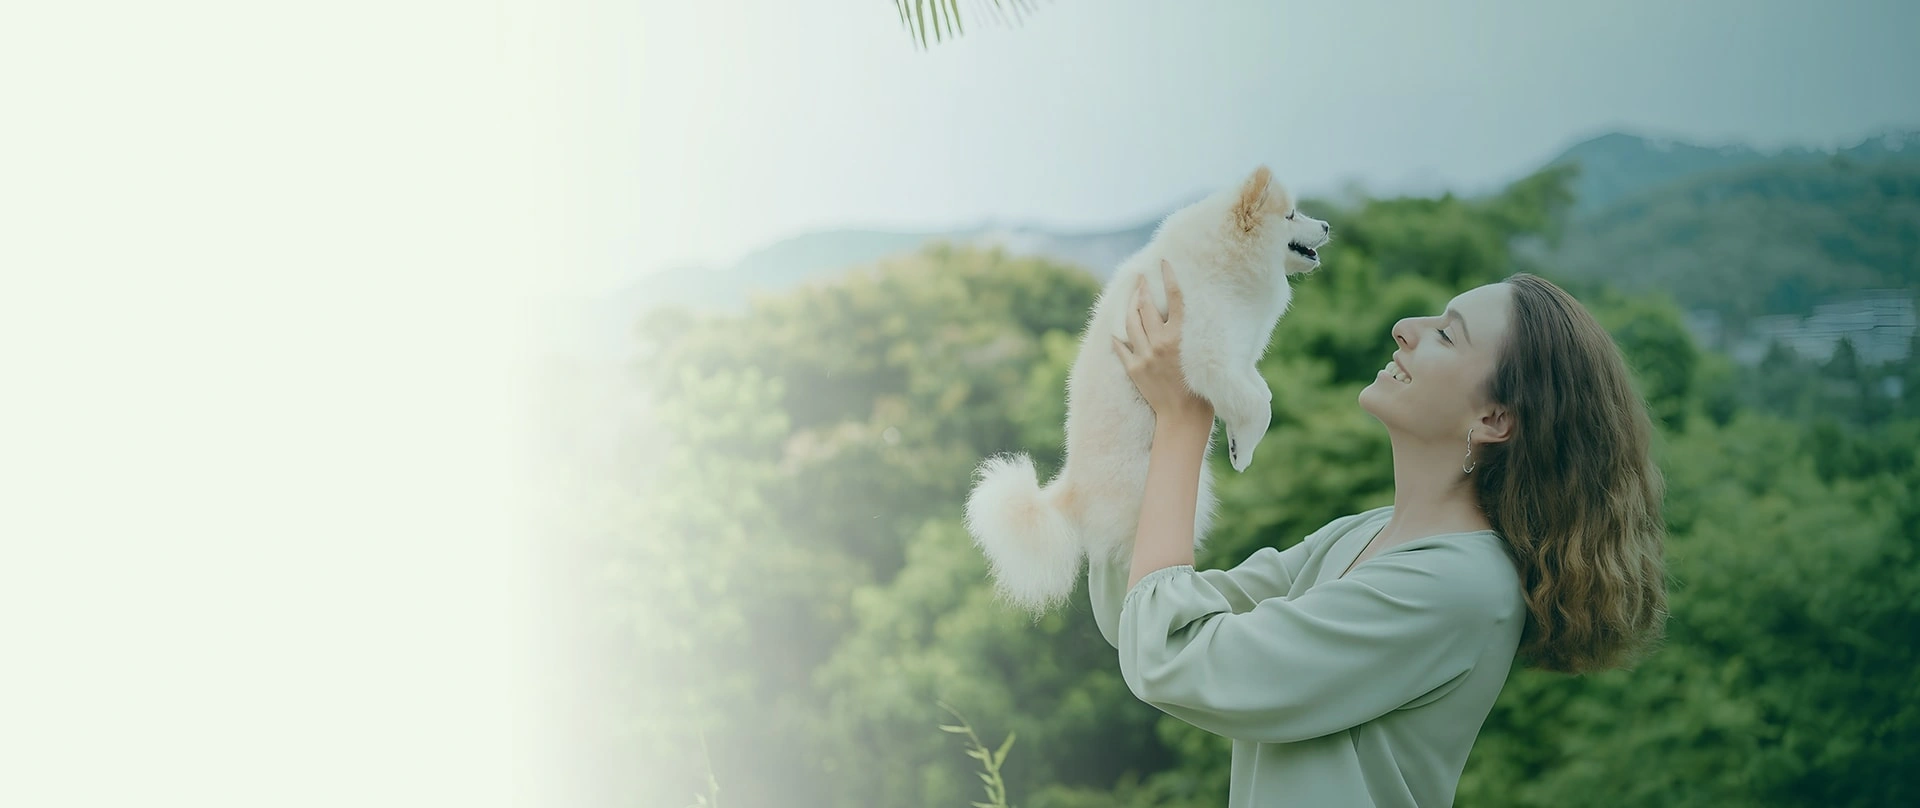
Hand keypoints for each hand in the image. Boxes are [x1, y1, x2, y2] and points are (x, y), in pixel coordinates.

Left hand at [1112, 259, 1213, 424]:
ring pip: (1131, 323)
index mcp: (1182, 337)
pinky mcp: (1134, 369)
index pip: (1175, 298)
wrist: (1183, 419)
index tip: (1164, 262)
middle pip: (1146, 307)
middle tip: (1139, 277)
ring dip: (1130, 307)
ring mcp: (1145, 356)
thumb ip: (1195, 339)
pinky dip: (1118, 337)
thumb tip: (1195, 322)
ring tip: (1131, 297)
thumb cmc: (1203, 392)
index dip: (1169, 277)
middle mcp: (1161, 343)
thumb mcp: (1205, 359)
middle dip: (1141, 289)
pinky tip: (1115, 331)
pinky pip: (1121, 347)